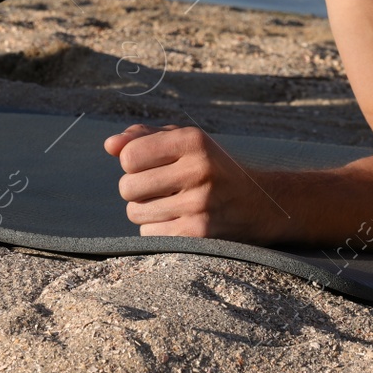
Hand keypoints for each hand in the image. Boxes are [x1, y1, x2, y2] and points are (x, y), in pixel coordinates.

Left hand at [104, 123, 286, 241]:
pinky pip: (149, 235)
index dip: (132, 163)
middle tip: (159, 188)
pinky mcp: (201, 235)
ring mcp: (200, 204)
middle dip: (136, 189)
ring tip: (169, 205)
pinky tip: (177, 222)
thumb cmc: (213, 168)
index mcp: (193, 141)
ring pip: (135, 213)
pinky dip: (156, 230)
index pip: (129, 156)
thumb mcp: (187, 142)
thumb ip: (144, 137)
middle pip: (127, 186)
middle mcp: (199, 170)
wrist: (263, 205)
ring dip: (145, 211)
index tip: (150, 166)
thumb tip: (109, 145)